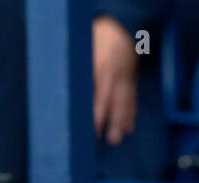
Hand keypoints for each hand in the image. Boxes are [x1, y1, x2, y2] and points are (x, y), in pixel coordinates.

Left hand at [92, 15, 137, 144]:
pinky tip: (129, 127)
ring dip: (121, 122)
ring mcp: (124, 78)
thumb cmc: (97, 39)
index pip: (93, 92)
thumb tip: (66, 90)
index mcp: (98, 66)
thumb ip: (79, 69)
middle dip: (108, 120)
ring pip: (123, 102)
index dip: (91, 111)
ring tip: (117, 138)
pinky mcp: (131, 80)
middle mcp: (112, 74)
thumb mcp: (85, 49)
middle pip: (110, 100)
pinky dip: (131, 113)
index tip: (86, 127)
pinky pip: (132, 98)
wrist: (121, 28)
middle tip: (106, 139)